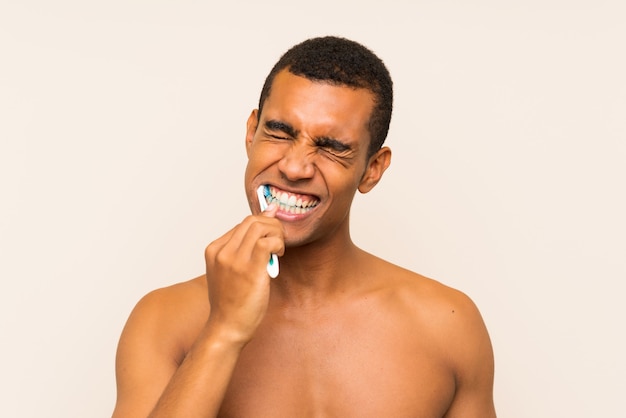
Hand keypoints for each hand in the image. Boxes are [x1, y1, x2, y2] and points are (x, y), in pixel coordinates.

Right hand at [204, 204, 283, 344]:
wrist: (227, 327)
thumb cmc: (232, 301)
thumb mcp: (229, 270)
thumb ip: (242, 249)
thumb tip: (260, 225)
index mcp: (214, 250)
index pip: (242, 224)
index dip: (262, 225)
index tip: (273, 234)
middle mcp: (222, 252)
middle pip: (251, 221)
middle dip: (271, 225)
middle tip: (279, 240)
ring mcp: (234, 260)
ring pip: (260, 227)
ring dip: (276, 234)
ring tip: (278, 249)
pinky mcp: (249, 270)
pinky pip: (267, 243)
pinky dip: (278, 244)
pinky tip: (278, 255)